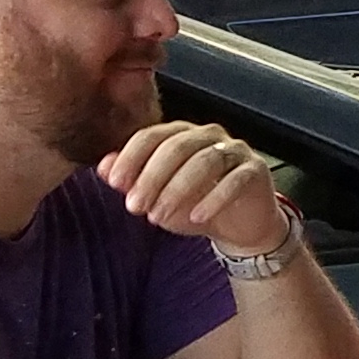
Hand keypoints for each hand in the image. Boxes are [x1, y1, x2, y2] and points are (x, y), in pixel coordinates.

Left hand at [98, 121, 292, 256]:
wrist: (238, 223)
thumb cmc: (194, 203)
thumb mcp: (156, 194)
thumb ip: (131, 178)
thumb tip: (103, 166)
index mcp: (180, 134)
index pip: (151, 136)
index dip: (131, 158)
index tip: (114, 183)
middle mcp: (208, 135)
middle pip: (177, 147)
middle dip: (152, 178)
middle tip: (134, 207)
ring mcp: (235, 150)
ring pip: (206, 161)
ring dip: (178, 190)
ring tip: (160, 216)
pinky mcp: (255, 170)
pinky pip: (235, 179)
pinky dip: (214, 199)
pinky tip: (197, 217)